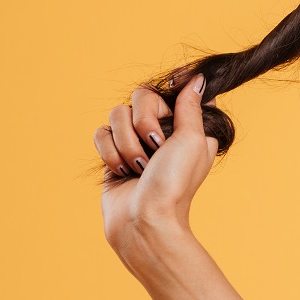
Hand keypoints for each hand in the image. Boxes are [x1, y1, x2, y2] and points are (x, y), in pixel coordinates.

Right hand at [96, 75, 219, 252]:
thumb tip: (199, 79)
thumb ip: (192, 106)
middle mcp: (160, 129)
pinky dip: (110, 153)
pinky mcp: (113, 153)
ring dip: (127, 143)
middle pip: (141, 95)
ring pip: (117, 114)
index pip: (176, 88)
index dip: (173, 85)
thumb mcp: (193, 140)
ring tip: (138, 167)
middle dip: (143, 121)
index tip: (171, 85)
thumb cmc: (174, 184)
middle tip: (155, 146)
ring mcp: (135, 140)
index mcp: (187, 125)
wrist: (143, 221)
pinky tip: (122, 171)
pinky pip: (101, 133)